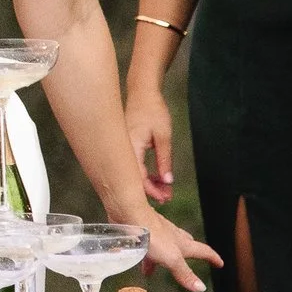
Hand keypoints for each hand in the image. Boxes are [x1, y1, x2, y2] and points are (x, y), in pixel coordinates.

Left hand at [121, 205, 220, 291]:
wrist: (131, 216)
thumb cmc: (154, 236)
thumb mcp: (172, 259)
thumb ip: (184, 273)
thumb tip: (201, 287)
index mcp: (183, 244)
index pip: (203, 250)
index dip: (212, 257)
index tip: (220, 263)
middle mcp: (172, 236)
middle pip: (186, 245)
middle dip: (189, 255)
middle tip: (189, 264)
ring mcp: (158, 232)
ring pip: (164, 246)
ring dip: (162, 257)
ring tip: (152, 271)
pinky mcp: (143, 230)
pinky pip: (148, 244)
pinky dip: (146, 252)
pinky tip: (136, 257)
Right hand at [125, 83, 176, 203]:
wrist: (143, 94)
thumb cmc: (152, 110)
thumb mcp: (163, 136)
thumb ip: (164, 160)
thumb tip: (167, 180)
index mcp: (131, 147)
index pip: (138, 177)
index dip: (151, 191)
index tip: (164, 198)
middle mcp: (124, 150)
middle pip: (135, 178)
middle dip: (152, 191)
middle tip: (167, 198)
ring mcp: (124, 149)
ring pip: (135, 173)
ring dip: (150, 183)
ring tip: (166, 190)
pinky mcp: (127, 148)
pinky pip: (135, 166)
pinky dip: (146, 174)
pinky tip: (157, 178)